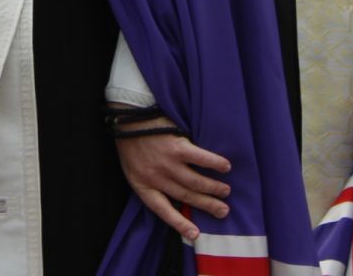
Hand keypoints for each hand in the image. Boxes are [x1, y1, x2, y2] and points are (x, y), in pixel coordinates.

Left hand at [112, 124, 231, 241]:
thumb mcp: (133, 170)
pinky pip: (200, 158)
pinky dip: (214, 163)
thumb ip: (150, 183)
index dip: (180, 224)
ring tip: (226, 191)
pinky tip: (225, 166)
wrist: (126, 118)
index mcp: (143, 186)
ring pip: (195, 181)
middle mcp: (156, 178)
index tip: (195, 234)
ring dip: (213, 187)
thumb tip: (174, 197)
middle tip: (224, 211)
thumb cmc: (131, 145)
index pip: (163, 210)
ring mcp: (167, 163)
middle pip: (186, 196)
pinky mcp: (176, 146)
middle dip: (207, 205)